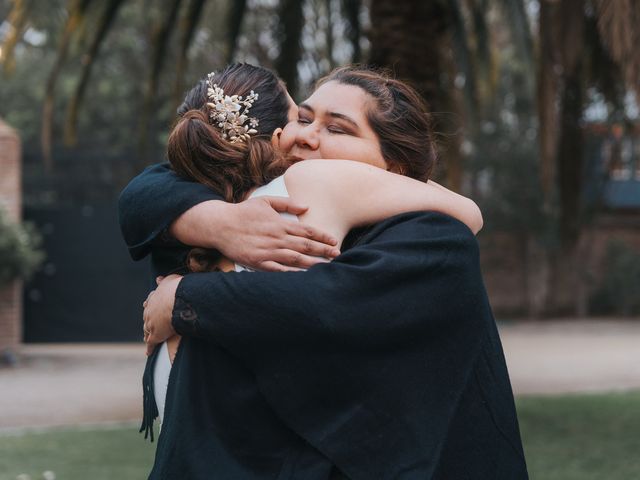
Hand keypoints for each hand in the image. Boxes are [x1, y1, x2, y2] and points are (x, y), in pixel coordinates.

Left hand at [143, 275, 181, 355]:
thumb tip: (158, 278)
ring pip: (147, 330)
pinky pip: (151, 343)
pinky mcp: (155, 335)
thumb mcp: (171, 280)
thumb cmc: (176, 289)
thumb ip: (165, 280)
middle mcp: (149, 311)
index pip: (150, 303)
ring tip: (147, 338)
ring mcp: (151, 324)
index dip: (149, 305)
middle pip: (146, 317)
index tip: (147, 306)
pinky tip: (148, 353)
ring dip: (147, 334)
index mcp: (154, 299)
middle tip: (147, 324)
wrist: (176, 301)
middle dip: (147, 320)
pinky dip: (149, 348)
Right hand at [171, 197, 339, 270]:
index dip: (322, 236)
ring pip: (295, 258)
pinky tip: (303, 277)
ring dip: (313, 263)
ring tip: (327, 267)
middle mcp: (276, 238)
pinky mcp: (258, 262)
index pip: (306, 231)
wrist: (220, 225)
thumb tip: (306, 206)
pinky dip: (292, 273)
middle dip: (323, 251)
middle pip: (305, 246)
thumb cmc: (243, 212)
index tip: (334, 241)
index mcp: (279, 223)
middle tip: (338, 255)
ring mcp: (267, 251)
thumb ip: (287, 203)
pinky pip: (279, 270)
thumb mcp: (265, 201)